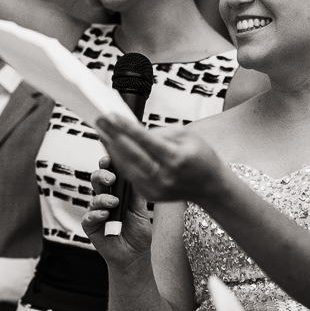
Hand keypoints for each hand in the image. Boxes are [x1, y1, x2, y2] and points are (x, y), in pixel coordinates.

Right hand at [82, 158, 152, 268]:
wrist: (134, 254)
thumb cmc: (138, 231)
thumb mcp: (141, 209)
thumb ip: (137, 192)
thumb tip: (136, 171)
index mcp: (118, 191)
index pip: (110, 172)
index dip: (108, 163)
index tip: (109, 159)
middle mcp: (105, 198)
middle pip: (97, 179)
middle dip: (102, 174)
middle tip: (111, 178)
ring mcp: (96, 211)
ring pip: (94, 197)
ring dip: (103, 198)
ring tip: (114, 203)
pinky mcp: (90, 225)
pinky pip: (89, 216)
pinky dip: (97, 214)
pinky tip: (105, 215)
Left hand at [93, 115, 227, 202]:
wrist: (210, 187)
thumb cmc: (201, 157)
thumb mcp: (188, 136)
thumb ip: (162, 132)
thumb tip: (136, 130)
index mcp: (176, 159)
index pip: (146, 141)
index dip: (126, 128)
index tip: (111, 116)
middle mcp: (164, 176)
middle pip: (131, 155)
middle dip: (112, 136)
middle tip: (99, 120)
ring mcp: (155, 188)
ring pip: (126, 166)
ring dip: (112, 148)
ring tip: (102, 131)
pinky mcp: (149, 195)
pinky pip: (129, 174)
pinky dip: (120, 159)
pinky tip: (113, 146)